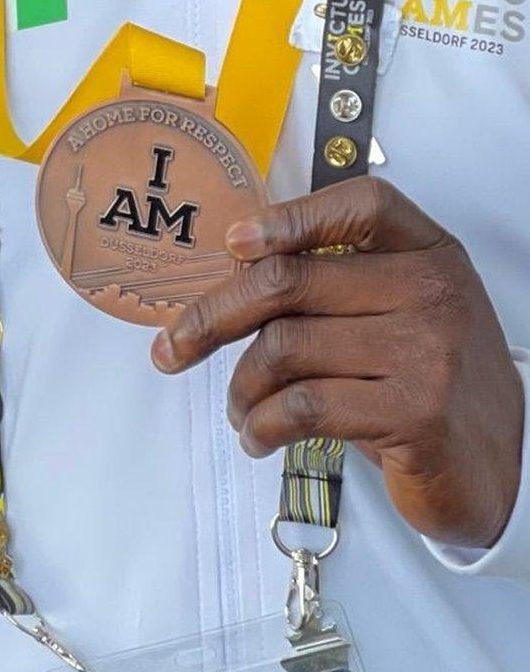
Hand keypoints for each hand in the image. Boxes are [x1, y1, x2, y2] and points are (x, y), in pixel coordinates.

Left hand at [151, 176, 524, 551]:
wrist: (499, 466)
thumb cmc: (430, 379)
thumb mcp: (404, 308)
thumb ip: (341, 279)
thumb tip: (236, 269)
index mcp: (427, 251)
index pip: (358, 205)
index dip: (288, 218)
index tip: (232, 244)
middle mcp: (431, 291)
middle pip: (290, 280)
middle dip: (215, 314)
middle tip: (174, 346)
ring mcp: (426, 351)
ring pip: (287, 347)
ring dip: (242, 385)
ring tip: (239, 409)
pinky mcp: (415, 413)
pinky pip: (305, 404)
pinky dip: (263, 422)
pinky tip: (258, 435)